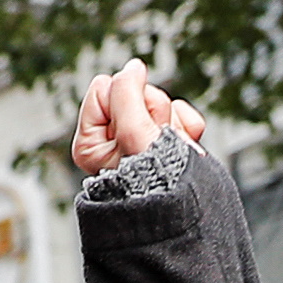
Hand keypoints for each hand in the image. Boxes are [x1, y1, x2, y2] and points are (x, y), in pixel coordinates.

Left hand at [69, 67, 208, 177]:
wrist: (191, 215)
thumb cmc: (155, 186)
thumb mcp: (132, 132)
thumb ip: (126, 92)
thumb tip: (133, 67)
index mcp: (91, 144)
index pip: (104, 89)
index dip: (125, 103)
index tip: (134, 132)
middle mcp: (113, 143)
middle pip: (132, 93)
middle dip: (151, 113)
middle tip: (156, 143)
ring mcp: (142, 143)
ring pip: (158, 103)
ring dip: (171, 124)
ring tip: (172, 152)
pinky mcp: (169, 144)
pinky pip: (179, 114)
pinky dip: (188, 129)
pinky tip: (186, 149)